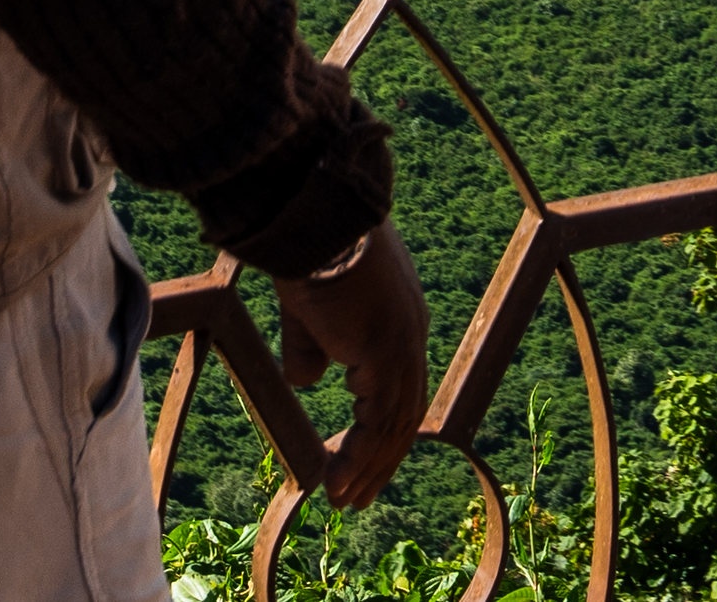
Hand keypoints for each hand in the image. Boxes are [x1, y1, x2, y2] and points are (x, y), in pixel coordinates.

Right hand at [273, 225, 433, 507]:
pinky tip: (336, 483)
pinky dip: (360, 459)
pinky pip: (377, 423)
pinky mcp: (385, 354)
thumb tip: (310, 380)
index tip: (360, 460)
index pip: (400, 388)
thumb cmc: (305, 252)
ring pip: (394, 426)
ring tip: (345, 501)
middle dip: (382, 459)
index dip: (382, 429)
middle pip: (405, 413)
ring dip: (369, 468)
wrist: (312, 217)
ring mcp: (402, 346)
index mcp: (399, 321)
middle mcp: (410, 336)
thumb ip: (312, 348)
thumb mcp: (308, 310)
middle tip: (357, 496)